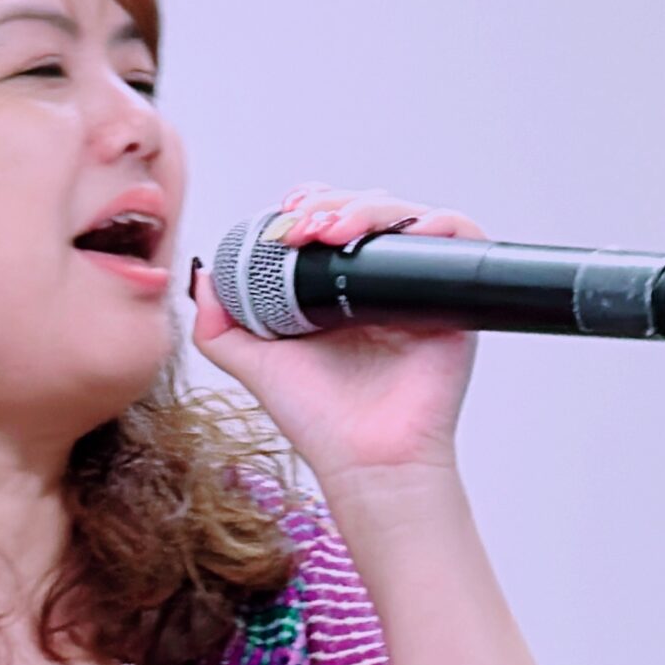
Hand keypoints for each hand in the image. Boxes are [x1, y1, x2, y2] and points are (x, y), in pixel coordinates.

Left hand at [188, 182, 485, 491]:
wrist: (367, 460)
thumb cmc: (321, 421)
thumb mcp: (255, 364)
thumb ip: (221, 324)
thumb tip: (204, 274)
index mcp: (341, 292)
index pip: (333, 222)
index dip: (312, 205)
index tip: (284, 218)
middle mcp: (381, 286)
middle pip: (369, 211)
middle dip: (332, 204)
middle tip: (301, 226)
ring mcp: (419, 290)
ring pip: (406, 217)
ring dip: (369, 209)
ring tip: (333, 232)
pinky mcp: (455, 300)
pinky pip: (460, 238)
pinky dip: (435, 223)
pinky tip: (399, 235)